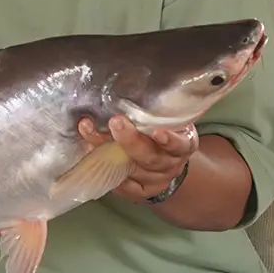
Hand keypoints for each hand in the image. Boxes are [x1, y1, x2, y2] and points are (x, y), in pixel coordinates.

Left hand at [77, 115, 197, 202]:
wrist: (167, 158)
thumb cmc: (162, 127)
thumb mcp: (167, 116)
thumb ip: (155, 108)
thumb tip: (129, 80)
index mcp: (184, 143)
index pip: (181, 145)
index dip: (170, 141)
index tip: (157, 132)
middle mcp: (171, 164)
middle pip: (150, 158)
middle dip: (130, 141)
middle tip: (115, 122)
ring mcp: (156, 180)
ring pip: (130, 170)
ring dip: (106, 151)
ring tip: (89, 130)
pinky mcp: (140, 192)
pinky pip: (122, 186)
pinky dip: (106, 170)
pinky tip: (91, 154)